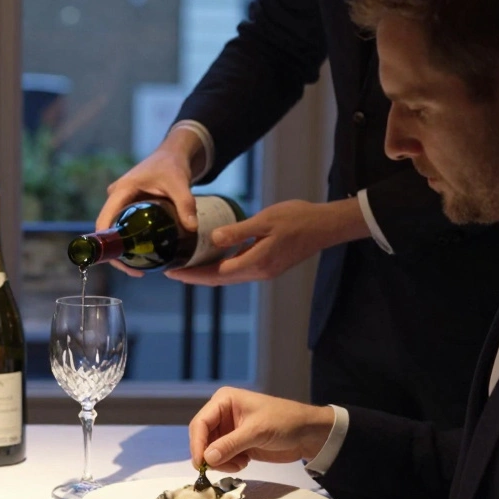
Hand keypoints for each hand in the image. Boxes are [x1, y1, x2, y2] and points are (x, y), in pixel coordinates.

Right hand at [97, 128, 206, 275]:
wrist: (172, 155)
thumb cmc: (172, 165)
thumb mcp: (179, 184)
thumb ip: (185, 204)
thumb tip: (192, 229)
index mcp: (121, 191)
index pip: (104, 222)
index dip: (109, 245)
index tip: (124, 262)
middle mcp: (115, 198)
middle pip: (108, 231)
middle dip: (119, 253)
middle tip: (137, 271)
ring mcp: (120, 203)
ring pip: (115, 231)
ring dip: (124, 250)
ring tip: (141, 268)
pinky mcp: (127, 207)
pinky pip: (123, 227)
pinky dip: (130, 242)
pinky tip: (142, 256)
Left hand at [164, 198, 368, 285]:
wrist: (325, 226)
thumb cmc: (298, 218)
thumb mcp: (265, 221)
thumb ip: (238, 232)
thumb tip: (213, 240)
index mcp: (256, 263)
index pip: (216, 274)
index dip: (193, 274)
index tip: (173, 273)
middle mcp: (259, 272)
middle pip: (219, 279)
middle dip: (195, 277)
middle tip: (173, 272)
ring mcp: (265, 271)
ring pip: (229, 276)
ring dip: (207, 274)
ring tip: (187, 266)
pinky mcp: (269, 266)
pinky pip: (239, 270)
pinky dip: (223, 267)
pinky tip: (213, 258)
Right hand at [189, 386, 335, 472]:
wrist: (308, 434)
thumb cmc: (285, 422)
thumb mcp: (256, 431)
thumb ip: (230, 444)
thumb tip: (206, 459)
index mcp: (224, 401)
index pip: (200, 423)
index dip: (197, 444)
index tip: (201, 463)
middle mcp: (222, 414)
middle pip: (202, 438)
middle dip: (211, 455)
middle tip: (224, 467)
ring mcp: (228, 430)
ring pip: (210, 451)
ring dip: (222, 462)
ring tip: (241, 464)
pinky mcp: (236, 444)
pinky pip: (222, 457)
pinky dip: (229, 464)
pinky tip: (245, 462)